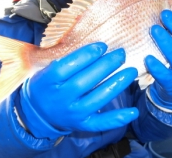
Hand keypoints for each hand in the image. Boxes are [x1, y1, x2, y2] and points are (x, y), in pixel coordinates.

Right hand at [18, 42, 138, 138]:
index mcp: (49, 80)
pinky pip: (102, 123)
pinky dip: (118, 119)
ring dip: (116, 84)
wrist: (37, 113)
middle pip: (86, 80)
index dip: (87, 55)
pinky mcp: (82, 124)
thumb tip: (94, 48)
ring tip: (131, 71)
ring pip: (97, 98)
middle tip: (121, 54)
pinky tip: (134, 111)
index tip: (102, 46)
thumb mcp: (47, 70)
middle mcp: (61, 97)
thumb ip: (66, 61)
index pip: (68, 66)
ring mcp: (73, 113)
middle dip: (106, 65)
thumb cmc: (46, 84)